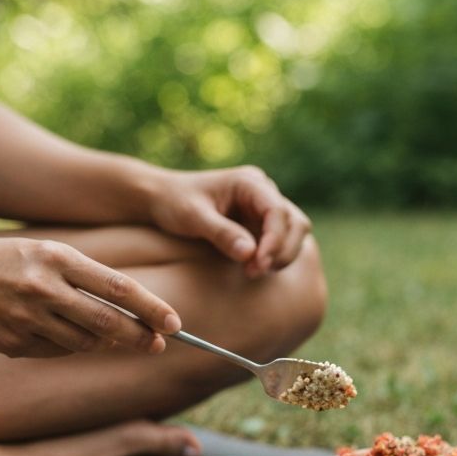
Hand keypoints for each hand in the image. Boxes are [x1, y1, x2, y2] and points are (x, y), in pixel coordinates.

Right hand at [0, 236, 181, 357]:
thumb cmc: (7, 261)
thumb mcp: (49, 254)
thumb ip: (87, 279)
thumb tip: (130, 313)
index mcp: (58, 259)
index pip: (118, 287)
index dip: (152, 308)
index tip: (176, 324)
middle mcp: (44, 288)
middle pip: (107, 321)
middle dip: (138, 336)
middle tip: (157, 345)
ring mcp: (25, 318)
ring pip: (83, 342)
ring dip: (100, 341)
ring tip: (98, 331)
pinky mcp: (9, 343)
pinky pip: (54, 352)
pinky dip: (65, 347)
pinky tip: (53, 332)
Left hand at [147, 166, 311, 277]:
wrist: (161, 199)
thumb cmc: (174, 202)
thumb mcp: (193, 217)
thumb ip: (222, 233)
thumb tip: (250, 253)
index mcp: (250, 182)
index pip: (277, 211)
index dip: (275, 239)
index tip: (260, 264)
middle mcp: (263, 192)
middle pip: (295, 222)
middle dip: (281, 250)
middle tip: (255, 272)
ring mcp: (264, 209)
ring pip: (294, 233)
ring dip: (281, 255)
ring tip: (252, 272)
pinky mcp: (260, 224)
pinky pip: (280, 241)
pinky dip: (273, 257)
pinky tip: (251, 269)